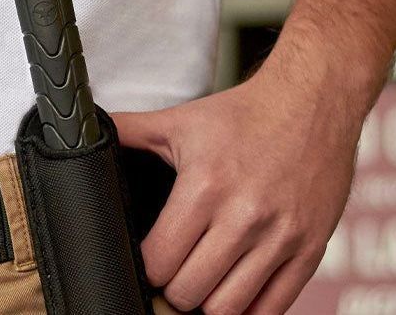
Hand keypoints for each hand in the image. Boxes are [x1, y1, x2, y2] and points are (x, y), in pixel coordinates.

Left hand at [113, 68, 361, 313]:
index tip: (149, 257)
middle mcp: (243, 216)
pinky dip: (249, 309)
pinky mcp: (310, 250)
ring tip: (202, 280)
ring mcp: (281, 237)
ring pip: (229, 308)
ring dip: (208, 301)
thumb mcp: (178, 120)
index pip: (159, 261)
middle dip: (173, 287)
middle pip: (190, 292)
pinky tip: (235, 290)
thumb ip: (128, 131)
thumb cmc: (241, 114)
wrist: (311, 103)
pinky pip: (275, 308)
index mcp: (203, 186)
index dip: (147, 266)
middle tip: (173, 271)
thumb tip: (84, 129)